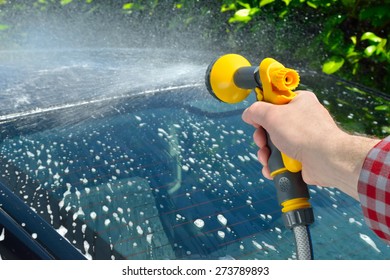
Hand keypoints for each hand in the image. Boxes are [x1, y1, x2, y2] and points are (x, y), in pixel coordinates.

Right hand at [242, 90, 379, 198]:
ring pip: (274, 145)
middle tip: (262, 142)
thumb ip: (255, 111)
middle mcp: (302, 119)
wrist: (326, 160)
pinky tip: (271, 168)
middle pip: (270, 126)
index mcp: (299, 101)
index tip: (257, 120)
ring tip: (266, 158)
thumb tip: (248, 114)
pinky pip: (281, 159)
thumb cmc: (303, 132)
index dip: (262, 112)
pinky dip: (274, 164)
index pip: (274, 101)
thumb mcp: (272, 115)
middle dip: (261, 138)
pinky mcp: (302, 156)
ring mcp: (302, 139)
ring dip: (265, 153)